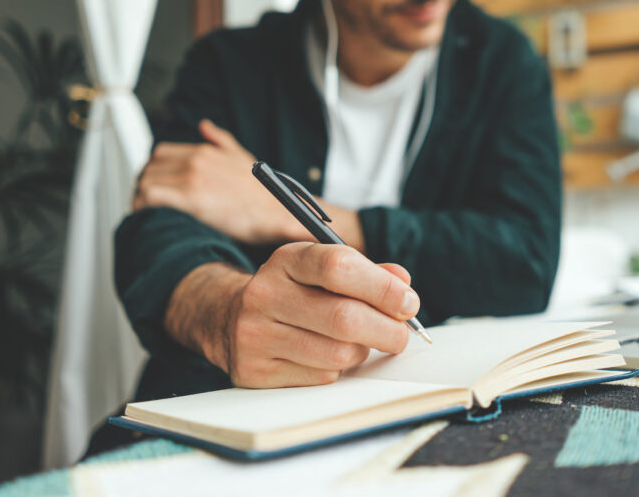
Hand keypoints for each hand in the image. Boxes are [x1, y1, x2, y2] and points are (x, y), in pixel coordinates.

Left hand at [133, 119, 309, 243]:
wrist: (275, 213)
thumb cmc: (260, 194)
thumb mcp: (241, 157)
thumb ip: (220, 139)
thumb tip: (203, 124)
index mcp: (204, 150)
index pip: (161, 154)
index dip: (154, 172)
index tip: (155, 187)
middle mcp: (195, 160)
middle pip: (150, 167)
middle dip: (145, 185)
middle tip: (148, 203)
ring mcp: (192, 177)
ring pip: (146, 181)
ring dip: (142, 198)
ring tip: (148, 213)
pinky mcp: (190, 198)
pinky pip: (150, 196)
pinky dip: (144, 207)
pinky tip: (151, 218)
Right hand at [170, 245, 419, 387]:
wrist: (229, 318)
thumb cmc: (294, 292)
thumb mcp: (323, 269)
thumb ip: (367, 273)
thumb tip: (402, 285)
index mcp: (287, 260)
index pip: (339, 266)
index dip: (382, 287)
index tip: (409, 302)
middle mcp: (265, 294)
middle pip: (344, 318)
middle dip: (387, 329)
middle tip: (401, 334)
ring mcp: (255, 334)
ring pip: (338, 354)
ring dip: (362, 352)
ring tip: (357, 343)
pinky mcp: (255, 372)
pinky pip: (320, 378)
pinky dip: (336, 370)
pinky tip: (325, 356)